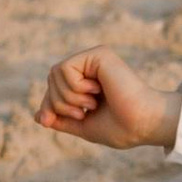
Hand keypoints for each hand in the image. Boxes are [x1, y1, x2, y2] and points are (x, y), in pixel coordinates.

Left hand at [37, 48, 174, 151]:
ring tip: (92, 104)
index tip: (47, 121)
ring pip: (55, 73)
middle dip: (58, 103)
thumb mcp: (83, 126)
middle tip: (83, 113)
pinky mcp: (98, 54)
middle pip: (51, 80)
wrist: (143, 124)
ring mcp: (95, 58)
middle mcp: (91, 66)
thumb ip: (61, 120)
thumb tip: (38, 117)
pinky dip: (74, 88)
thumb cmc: (122, 127)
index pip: (54, 88)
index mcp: (89, 82)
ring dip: (67, 97)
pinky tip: (96, 91)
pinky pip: (64, 69)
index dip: (47, 105)